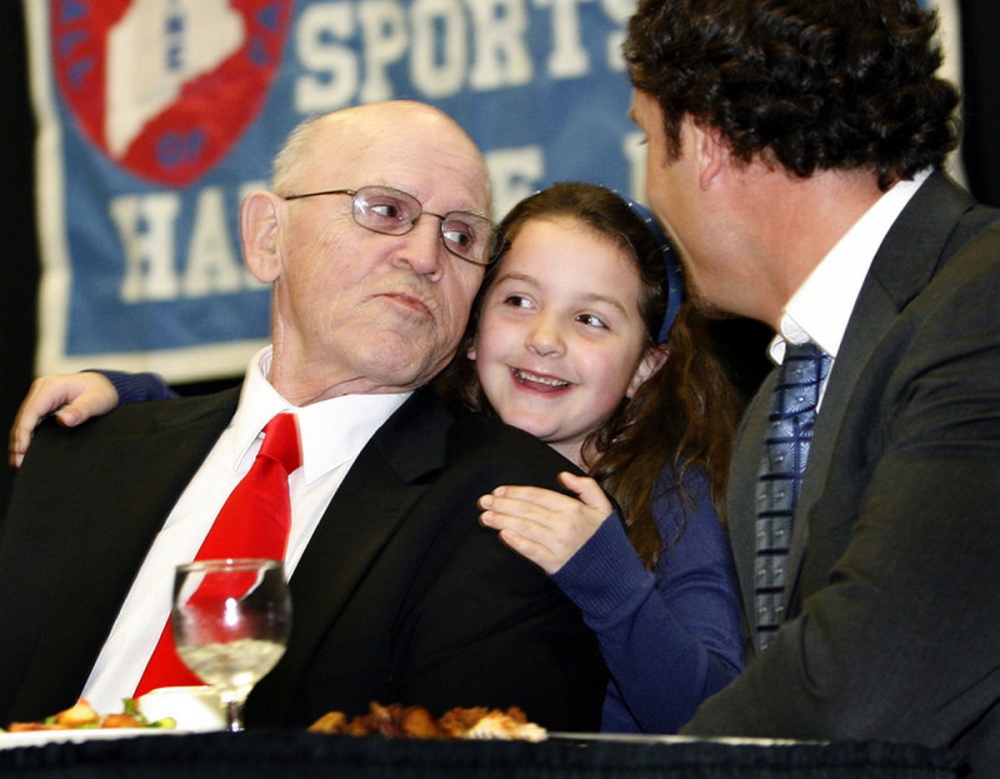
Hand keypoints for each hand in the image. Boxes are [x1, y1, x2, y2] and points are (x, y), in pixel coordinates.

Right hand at [9, 372, 119, 466]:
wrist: (104, 386)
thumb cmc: (102, 392)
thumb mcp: (97, 401)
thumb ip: (82, 410)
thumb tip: (65, 420)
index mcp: (53, 386)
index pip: (32, 410)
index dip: (25, 431)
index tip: (22, 449)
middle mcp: (43, 389)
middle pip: (24, 416)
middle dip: (20, 439)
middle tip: (19, 461)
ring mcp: (41, 396)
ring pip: (25, 420)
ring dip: (21, 439)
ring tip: (19, 460)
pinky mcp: (42, 404)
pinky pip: (31, 420)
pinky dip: (28, 434)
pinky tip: (26, 449)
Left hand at [478, 472, 613, 574]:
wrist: (615, 577)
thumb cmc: (606, 541)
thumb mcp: (604, 508)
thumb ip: (587, 487)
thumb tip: (562, 476)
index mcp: (574, 509)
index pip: (538, 496)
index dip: (516, 492)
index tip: (499, 491)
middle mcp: (565, 525)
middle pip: (527, 510)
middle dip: (503, 504)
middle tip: (483, 501)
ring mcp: (559, 545)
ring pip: (525, 528)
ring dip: (502, 521)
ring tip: (485, 516)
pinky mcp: (555, 565)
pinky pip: (532, 551)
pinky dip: (516, 542)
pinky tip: (502, 534)